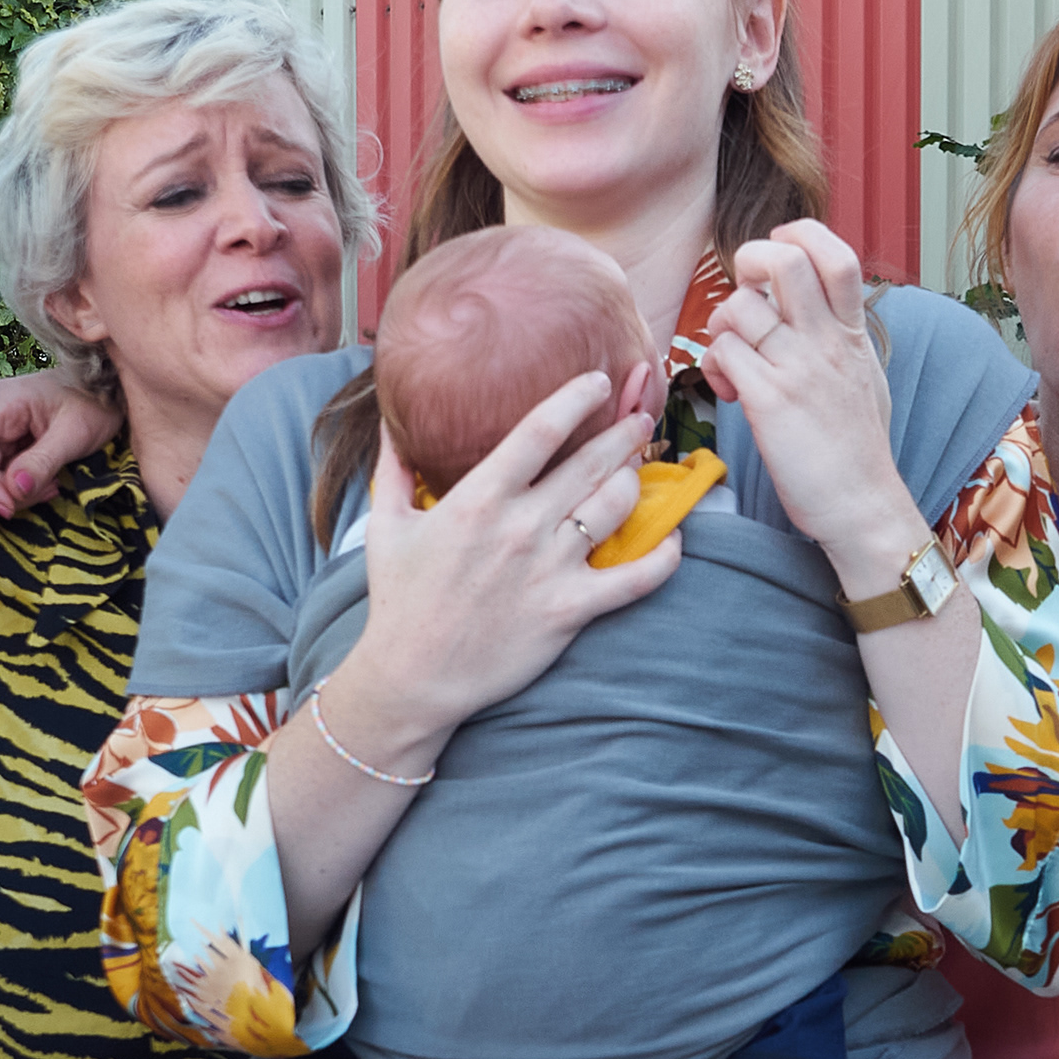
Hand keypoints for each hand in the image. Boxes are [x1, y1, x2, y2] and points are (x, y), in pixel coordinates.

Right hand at [0, 366, 122, 518]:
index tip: (6, 506)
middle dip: (2, 489)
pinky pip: (1, 469)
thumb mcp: (74, 436)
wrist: (110, 393)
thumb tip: (13, 491)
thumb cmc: (95, 405)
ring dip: (14, 490)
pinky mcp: (7, 438)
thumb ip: (42, 463)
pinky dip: (21, 484)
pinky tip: (48, 482)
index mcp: (2, 401)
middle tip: (42, 494)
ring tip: (51, 487)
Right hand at [336, 376, 678, 750]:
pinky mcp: (569, 610)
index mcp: (479, 499)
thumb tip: (390, 420)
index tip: (598, 381)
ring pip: (615, 507)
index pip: (540, 430)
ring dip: (635, 482)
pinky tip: (673, 543)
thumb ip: (394, 467)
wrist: (412, 676)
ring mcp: (549, 569)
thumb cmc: (399, 600)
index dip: (576, 397)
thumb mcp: (385, 525)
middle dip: (623, 433)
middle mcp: (520, 527)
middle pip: (590, 462)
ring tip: (640, 472)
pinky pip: (634, 579)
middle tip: (640, 420)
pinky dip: (663, 559)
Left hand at [702, 222, 925, 591]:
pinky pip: (722, 353)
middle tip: (745, 295)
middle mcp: (828, 343)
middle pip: (784, 260)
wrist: (863, 507)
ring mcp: (799, 370)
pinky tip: (731, 392)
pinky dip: (714, 367)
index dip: (801, 236)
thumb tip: (823, 306)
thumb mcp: (866, 378)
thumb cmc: (858, 450)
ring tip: (733, 361)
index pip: (837, 256)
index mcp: (854, 334)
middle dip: (749, 262)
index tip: (781, 253)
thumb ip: (844, 337)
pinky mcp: (769, 402)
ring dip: (721, 327)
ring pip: (739, 307)